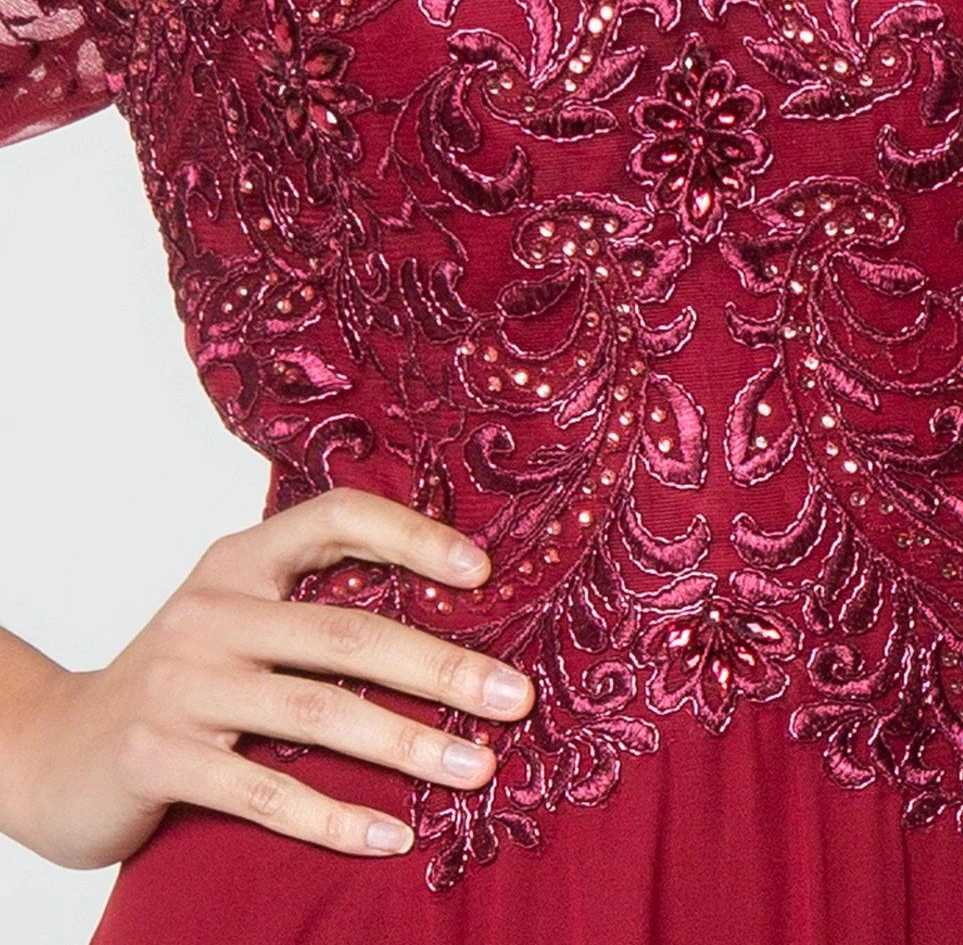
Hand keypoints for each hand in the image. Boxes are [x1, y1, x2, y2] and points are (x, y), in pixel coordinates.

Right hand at [1, 487, 532, 866]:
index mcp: (239, 560)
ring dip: (408, 743)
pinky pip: (264, 789)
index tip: (483, 571)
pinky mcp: (159, 757)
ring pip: (318, 711)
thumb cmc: (180, 681)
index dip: (412, 536)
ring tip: (477, 767)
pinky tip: (392, 836)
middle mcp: (210, 609)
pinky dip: (334, 817)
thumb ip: (313, 603)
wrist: (55, 750)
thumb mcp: (237, 618)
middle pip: (347, 632)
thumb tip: (451, 608)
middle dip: (442, 666)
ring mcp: (181, 682)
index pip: (336, 517)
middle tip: (515, 697)